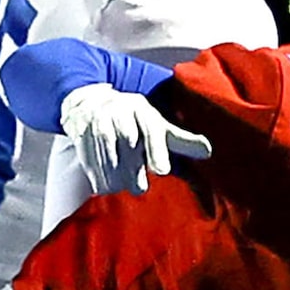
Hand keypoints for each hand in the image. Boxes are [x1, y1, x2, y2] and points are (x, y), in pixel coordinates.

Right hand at [57, 84, 211, 195]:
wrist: (89, 104)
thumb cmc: (132, 119)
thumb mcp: (157, 125)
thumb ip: (181, 140)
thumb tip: (208, 151)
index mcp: (141, 109)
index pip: (150, 131)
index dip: (156, 150)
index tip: (162, 170)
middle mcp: (118, 114)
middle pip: (129, 154)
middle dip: (134, 174)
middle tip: (139, 185)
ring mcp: (97, 126)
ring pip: (110, 164)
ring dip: (118, 180)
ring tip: (123, 180)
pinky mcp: (81, 139)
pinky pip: (93, 169)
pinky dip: (101, 180)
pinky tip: (107, 181)